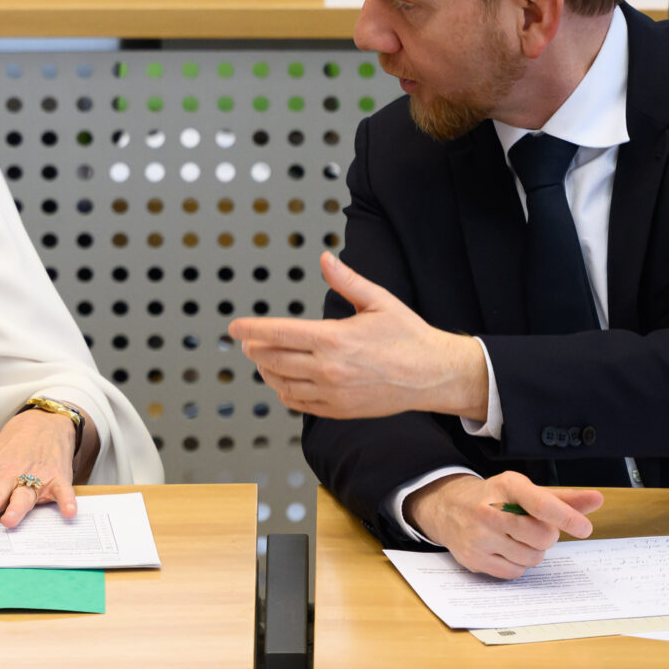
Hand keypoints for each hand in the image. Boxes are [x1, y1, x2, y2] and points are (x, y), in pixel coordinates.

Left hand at [0, 407, 79, 534]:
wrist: (39, 426)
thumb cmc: (5, 450)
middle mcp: (8, 475)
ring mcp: (33, 476)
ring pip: (24, 494)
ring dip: (17, 507)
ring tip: (9, 521)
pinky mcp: (56, 478)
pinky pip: (62, 490)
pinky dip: (67, 500)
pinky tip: (68, 512)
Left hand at [228, 250, 488, 418]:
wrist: (434, 375)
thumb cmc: (408, 336)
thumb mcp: (379, 301)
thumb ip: (347, 281)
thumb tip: (325, 258)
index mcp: (334, 338)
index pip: (279, 333)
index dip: (251, 329)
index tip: (235, 327)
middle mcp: (328, 368)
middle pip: (273, 359)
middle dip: (254, 349)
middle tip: (248, 342)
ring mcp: (332, 392)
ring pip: (281, 384)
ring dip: (266, 371)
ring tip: (262, 360)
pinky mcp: (339, 410)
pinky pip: (299, 403)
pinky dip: (284, 392)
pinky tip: (283, 382)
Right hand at [407, 471, 604, 578]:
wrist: (448, 508)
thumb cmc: (495, 499)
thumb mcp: (525, 491)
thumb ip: (562, 499)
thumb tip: (597, 500)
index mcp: (507, 487)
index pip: (542, 504)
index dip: (567, 518)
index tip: (584, 529)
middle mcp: (489, 511)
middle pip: (542, 537)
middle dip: (547, 536)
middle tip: (535, 528)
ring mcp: (479, 537)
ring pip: (532, 558)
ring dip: (533, 551)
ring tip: (517, 539)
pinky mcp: (474, 559)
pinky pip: (515, 572)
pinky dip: (518, 564)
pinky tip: (506, 550)